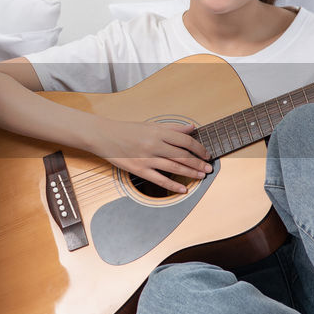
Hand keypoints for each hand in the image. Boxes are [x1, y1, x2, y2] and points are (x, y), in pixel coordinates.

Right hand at [90, 118, 211, 193]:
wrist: (104, 136)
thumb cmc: (127, 130)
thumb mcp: (151, 125)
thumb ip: (172, 128)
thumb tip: (191, 128)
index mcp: (158, 132)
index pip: (185, 141)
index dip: (199, 149)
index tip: (206, 155)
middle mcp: (154, 144)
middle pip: (182, 155)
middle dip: (198, 163)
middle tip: (208, 168)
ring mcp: (147, 158)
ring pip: (174, 167)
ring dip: (190, 173)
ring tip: (201, 176)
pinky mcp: (139, 170)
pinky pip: (160, 180)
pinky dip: (173, 185)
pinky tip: (183, 189)